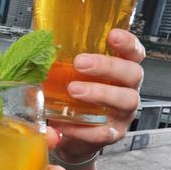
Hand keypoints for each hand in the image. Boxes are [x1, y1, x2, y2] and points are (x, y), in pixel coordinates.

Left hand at [50, 28, 144, 160]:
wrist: (70, 133)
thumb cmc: (71, 97)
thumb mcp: (65, 75)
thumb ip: (57, 60)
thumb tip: (37, 44)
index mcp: (118, 70)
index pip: (133, 52)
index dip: (127, 43)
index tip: (112, 35)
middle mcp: (127, 89)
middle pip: (132, 73)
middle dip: (107, 66)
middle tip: (80, 63)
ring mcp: (123, 113)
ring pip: (125, 100)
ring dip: (99, 92)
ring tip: (74, 90)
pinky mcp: (113, 134)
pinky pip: (105, 132)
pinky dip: (85, 128)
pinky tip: (67, 123)